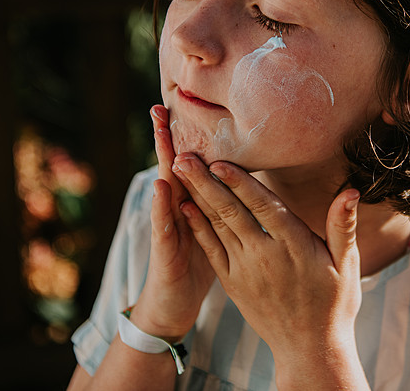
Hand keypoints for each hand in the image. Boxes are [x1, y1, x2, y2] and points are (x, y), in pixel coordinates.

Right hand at [130, 106, 214, 341]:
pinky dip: (162, 206)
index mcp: (195, 201)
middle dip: (168, 136)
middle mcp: (178, 207)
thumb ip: (226, 203)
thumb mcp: (217, 228)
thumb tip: (249, 180)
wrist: (176, 305)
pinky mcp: (165, 250)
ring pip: (166, 188)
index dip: (193, 137)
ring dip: (162, 160)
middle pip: (176, 167)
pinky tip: (162, 186)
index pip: (195, 163)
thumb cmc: (201, 263)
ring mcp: (168, 226)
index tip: (193, 105)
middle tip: (163, 104)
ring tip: (160, 131)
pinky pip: (163, 226)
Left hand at [171, 154, 361, 367]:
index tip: (220, 160)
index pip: (262, 206)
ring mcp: (244, 271)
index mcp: (293, 246)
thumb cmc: (334, 303)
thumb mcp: (346, 263)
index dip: (239, 182)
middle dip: (205, 181)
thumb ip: (343, 225)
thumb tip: (352, 191)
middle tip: (184, 155)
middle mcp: (264, 256)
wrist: (310, 349)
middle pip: (230, 211)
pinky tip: (186, 208)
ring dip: (196, 197)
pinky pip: (211, 250)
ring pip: (216, 226)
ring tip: (180, 171)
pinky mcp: (233, 284)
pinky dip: (197, 227)